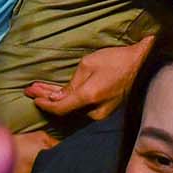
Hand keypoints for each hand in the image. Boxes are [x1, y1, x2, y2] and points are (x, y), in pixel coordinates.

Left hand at [24, 38, 147, 121]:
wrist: (142, 65)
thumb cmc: (115, 60)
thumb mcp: (88, 64)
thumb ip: (72, 83)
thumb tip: (58, 97)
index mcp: (89, 97)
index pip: (60, 108)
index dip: (44, 104)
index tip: (32, 96)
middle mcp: (95, 111)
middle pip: (65, 110)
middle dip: (46, 99)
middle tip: (30, 90)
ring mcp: (102, 112)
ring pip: (73, 109)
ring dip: (56, 100)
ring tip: (40, 91)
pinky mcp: (106, 110)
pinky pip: (83, 107)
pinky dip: (69, 101)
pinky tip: (58, 95)